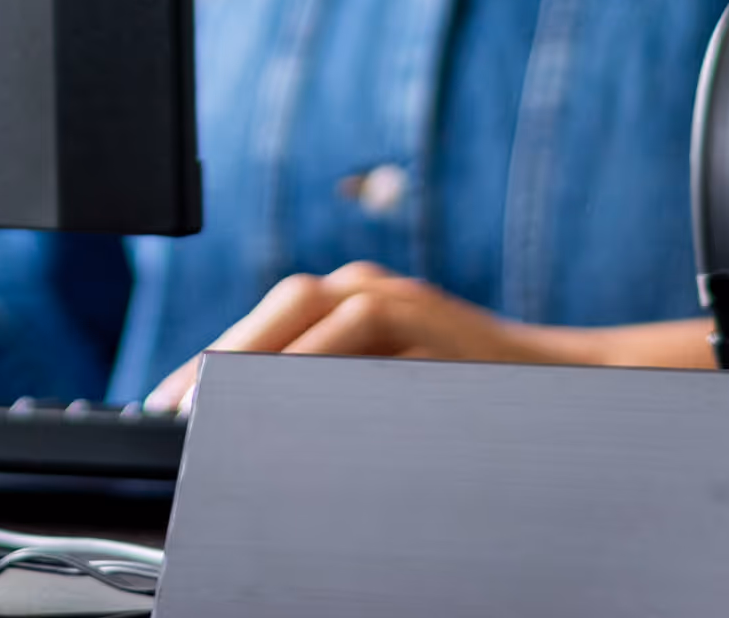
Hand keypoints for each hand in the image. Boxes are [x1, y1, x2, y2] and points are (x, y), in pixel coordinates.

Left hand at [144, 262, 599, 410]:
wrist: (565, 387)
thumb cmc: (468, 401)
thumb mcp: (385, 399)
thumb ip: (325, 403)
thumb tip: (250, 439)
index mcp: (345, 307)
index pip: (261, 330)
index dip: (207, 368)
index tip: (164, 411)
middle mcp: (362, 289)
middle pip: (273, 309)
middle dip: (217, 358)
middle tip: (173, 410)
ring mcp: (393, 295)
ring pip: (304, 309)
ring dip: (253, 354)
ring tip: (210, 401)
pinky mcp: (423, 314)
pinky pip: (355, 327)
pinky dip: (313, 358)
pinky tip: (280, 394)